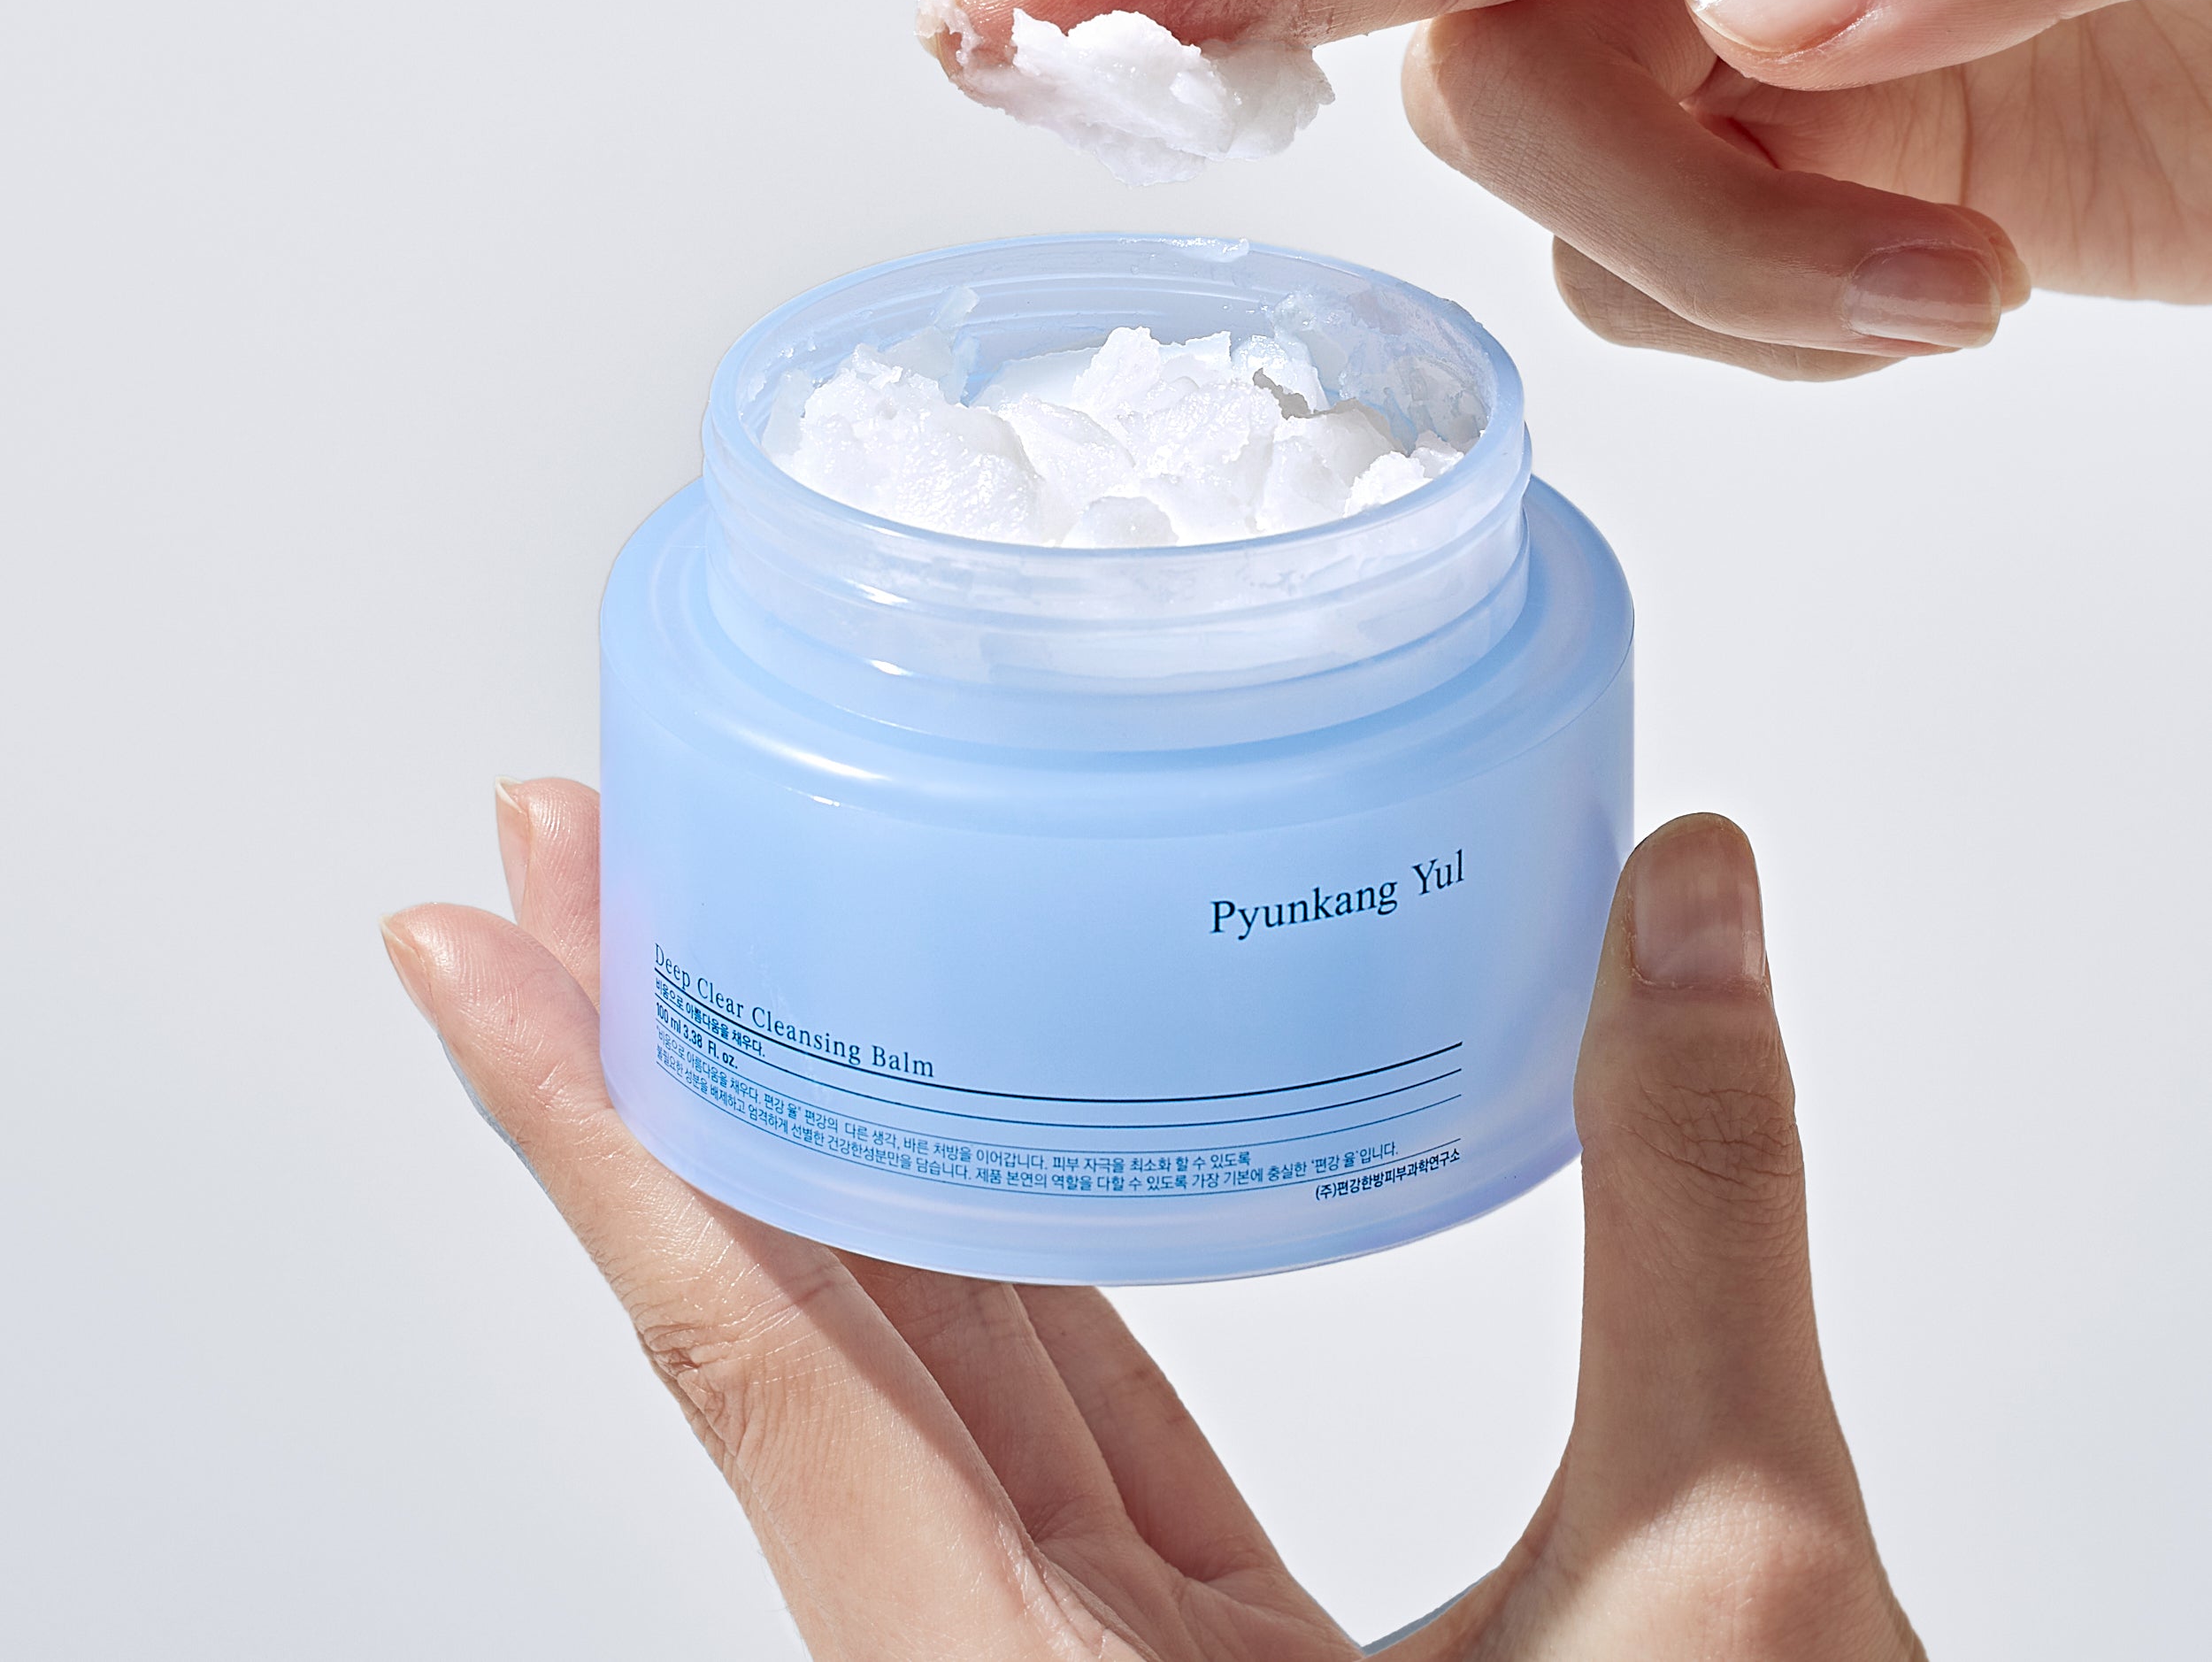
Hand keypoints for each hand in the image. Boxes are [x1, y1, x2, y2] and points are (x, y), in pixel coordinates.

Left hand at [384, 789, 1922, 1657]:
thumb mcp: (1721, 1578)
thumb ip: (1700, 1209)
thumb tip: (1684, 900)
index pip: (748, 1357)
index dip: (590, 1132)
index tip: (465, 949)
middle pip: (771, 1326)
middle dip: (662, 1073)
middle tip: (584, 868)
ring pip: (889, 1372)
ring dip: (807, 1152)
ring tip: (748, 956)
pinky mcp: (1160, 1655)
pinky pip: (1020, 1424)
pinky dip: (976, 1269)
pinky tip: (976, 1142)